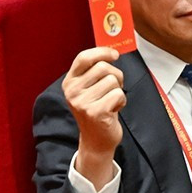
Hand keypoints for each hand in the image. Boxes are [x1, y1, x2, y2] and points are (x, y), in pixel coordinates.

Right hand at [62, 46, 125, 186]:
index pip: (84, 58)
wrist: (96, 141)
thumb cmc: (97, 110)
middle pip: (103, 67)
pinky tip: (113, 111)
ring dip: (118, 90)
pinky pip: (118, 94)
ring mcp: (82, 103)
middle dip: (116, 75)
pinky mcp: (95, 112)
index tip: (115, 55)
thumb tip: (112, 51)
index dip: (101, 52)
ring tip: (110, 102)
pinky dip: (121, 102)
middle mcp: (72, 92)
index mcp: (69, 82)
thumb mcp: (89, 89)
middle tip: (114, 88)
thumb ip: (95, 71)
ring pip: (113, 80)